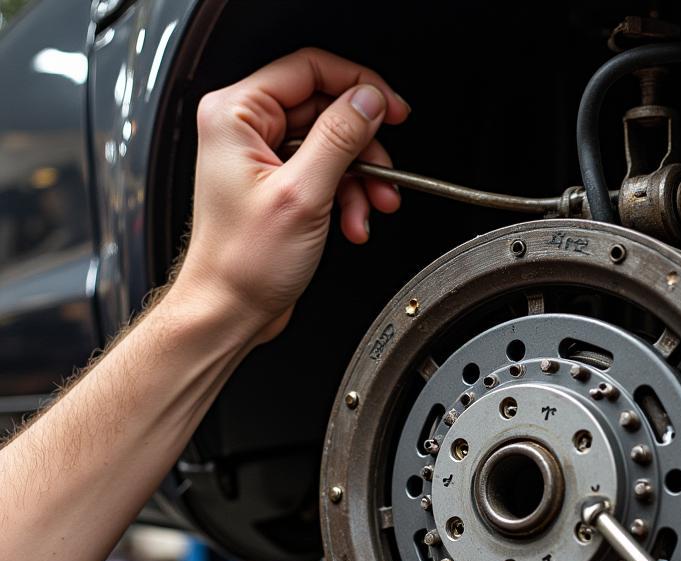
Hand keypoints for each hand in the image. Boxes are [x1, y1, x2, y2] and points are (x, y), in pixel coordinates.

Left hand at [172, 48, 408, 345]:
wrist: (229, 310)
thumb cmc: (243, 264)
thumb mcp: (303, 195)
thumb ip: (339, 139)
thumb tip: (368, 101)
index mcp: (236, 115)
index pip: (309, 69)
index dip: (358, 86)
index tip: (391, 109)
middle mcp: (245, 130)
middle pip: (326, 110)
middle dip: (363, 148)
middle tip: (386, 174)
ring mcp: (262, 158)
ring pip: (332, 146)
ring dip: (360, 180)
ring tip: (369, 209)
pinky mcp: (278, 185)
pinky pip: (326, 174)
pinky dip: (347, 198)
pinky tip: (352, 223)